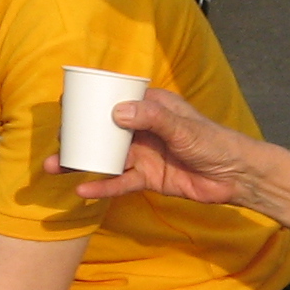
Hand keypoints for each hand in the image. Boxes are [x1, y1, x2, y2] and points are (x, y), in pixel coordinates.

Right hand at [46, 88, 260, 207]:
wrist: (236, 177)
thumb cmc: (214, 142)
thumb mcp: (184, 128)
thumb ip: (153, 119)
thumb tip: (117, 113)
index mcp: (150, 107)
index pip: (114, 98)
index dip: (89, 101)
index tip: (64, 105)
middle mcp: (142, 129)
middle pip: (103, 130)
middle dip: (77, 135)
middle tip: (53, 141)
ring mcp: (142, 154)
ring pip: (105, 157)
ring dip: (80, 162)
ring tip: (53, 167)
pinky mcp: (147, 178)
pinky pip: (119, 182)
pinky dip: (102, 186)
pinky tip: (83, 190)